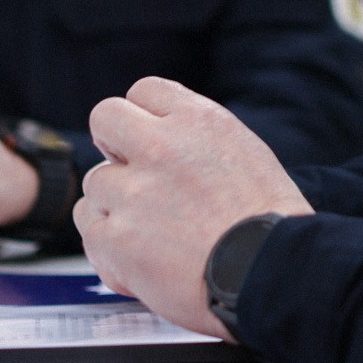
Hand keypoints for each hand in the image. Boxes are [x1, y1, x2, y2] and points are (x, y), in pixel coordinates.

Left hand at [76, 76, 311, 339]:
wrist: (271, 272)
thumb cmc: (269, 223)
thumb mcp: (246, 153)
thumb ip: (198, 140)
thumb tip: (165, 138)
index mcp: (199, 122)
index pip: (145, 90)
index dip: (143, 117)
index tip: (146, 139)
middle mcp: (161, 147)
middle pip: (105, 118)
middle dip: (112, 144)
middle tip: (130, 173)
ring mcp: (133, 192)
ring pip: (95, 183)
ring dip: (114, 206)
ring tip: (150, 233)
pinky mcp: (116, 237)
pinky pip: (91, 231)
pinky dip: (110, 250)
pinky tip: (140, 262)